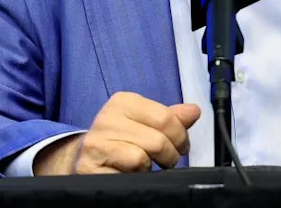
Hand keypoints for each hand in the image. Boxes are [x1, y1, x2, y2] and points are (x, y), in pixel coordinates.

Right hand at [33, 92, 200, 174]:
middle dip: (170, 156)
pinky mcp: (88, 168)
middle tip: (167, 160)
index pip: (166, 118)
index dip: (180, 136)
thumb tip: (193, 111)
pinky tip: (129, 173)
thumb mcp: (145, 121)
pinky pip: (125, 175)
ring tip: (145, 166)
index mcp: (123, 102)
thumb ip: (170, 117)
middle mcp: (106, 119)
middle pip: (157, 141)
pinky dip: (134, 178)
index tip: (181, 145)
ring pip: (141, 159)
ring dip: (149, 168)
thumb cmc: (120, 138)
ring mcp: (96, 144)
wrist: (86, 158)